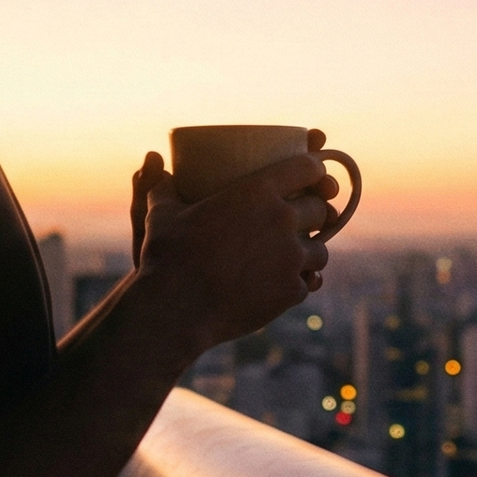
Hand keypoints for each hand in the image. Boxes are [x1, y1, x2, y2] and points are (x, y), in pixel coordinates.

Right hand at [126, 148, 336, 359]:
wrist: (175, 309)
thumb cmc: (167, 256)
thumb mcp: (161, 214)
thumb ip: (163, 187)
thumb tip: (154, 168)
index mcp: (258, 191)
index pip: (308, 167)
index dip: (315, 168)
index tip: (313, 175)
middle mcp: (282, 220)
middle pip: (321, 208)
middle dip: (317, 211)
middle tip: (305, 218)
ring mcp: (291, 258)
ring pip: (321, 249)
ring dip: (312, 251)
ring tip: (298, 255)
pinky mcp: (291, 291)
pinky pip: (309, 283)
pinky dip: (302, 282)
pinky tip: (290, 283)